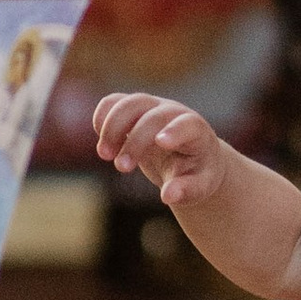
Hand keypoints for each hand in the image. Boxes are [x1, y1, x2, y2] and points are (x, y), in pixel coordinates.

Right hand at [96, 92, 231, 213]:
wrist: (187, 156)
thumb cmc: (195, 173)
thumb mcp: (198, 186)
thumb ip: (186, 190)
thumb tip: (167, 196)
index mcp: (196, 131)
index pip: (187, 124)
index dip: (174, 130)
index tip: (160, 142)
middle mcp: (173, 113)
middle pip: (152, 116)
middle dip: (135, 140)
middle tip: (121, 168)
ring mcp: (152, 107)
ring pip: (129, 103)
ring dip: (112, 127)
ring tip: (105, 155)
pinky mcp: (133, 109)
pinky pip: (113, 102)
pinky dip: (102, 117)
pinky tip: (102, 143)